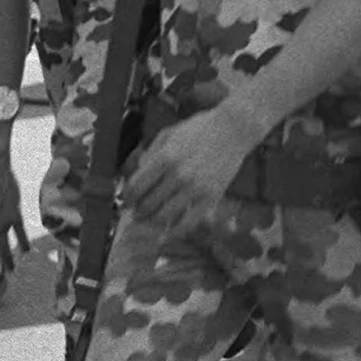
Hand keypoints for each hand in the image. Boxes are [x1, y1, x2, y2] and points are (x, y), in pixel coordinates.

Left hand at [123, 104, 262, 235]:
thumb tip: (136, 175)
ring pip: (164, 217)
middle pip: (147, 204)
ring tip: (151, 219)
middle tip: (137, 212)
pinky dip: (175, 231)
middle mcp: (178, 174)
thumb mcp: (169, 134)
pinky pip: (188, 223)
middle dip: (138, 211)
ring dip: (153, 221)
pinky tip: (169, 230)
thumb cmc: (199, 128)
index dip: (127, 197)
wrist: (233, 129)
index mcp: (165, 157)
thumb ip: (151, 154)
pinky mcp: (210, 197)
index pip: (136, 187)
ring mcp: (195, 188)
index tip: (127, 200)